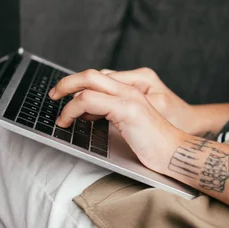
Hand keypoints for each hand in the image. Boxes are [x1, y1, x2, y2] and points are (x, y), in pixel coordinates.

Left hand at [49, 69, 182, 172]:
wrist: (175, 153)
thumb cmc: (154, 145)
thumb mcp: (128, 125)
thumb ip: (111, 113)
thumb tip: (85, 114)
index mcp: (131, 91)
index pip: (98, 78)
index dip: (78, 85)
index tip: (64, 97)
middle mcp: (130, 89)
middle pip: (90, 74)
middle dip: (66, 83)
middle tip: (54, 95)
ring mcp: (129, 97)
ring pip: (87, 84)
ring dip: (67, 99)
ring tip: (61, 117)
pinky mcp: (127, 109)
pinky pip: (89, 100)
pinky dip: (72, 110)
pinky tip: (69, 121)